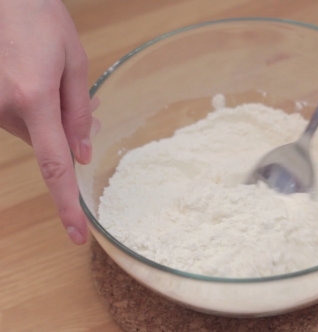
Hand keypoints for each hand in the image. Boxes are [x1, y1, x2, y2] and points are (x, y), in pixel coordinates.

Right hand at [0, 0, 98, 244]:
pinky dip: (26, 106)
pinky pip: (10, 116)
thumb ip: (79, 112)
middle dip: (63, 128)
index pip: (54, 166)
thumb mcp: (74, 61)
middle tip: (74, 94)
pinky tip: (30, 77)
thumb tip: (82, 155)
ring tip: (46, 74)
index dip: (67, 205)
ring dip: (44, 113)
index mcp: (33, 98)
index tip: (76, 233)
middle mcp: (2, 107)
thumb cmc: (37, 18)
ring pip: (28, 129)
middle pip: (44, 142)